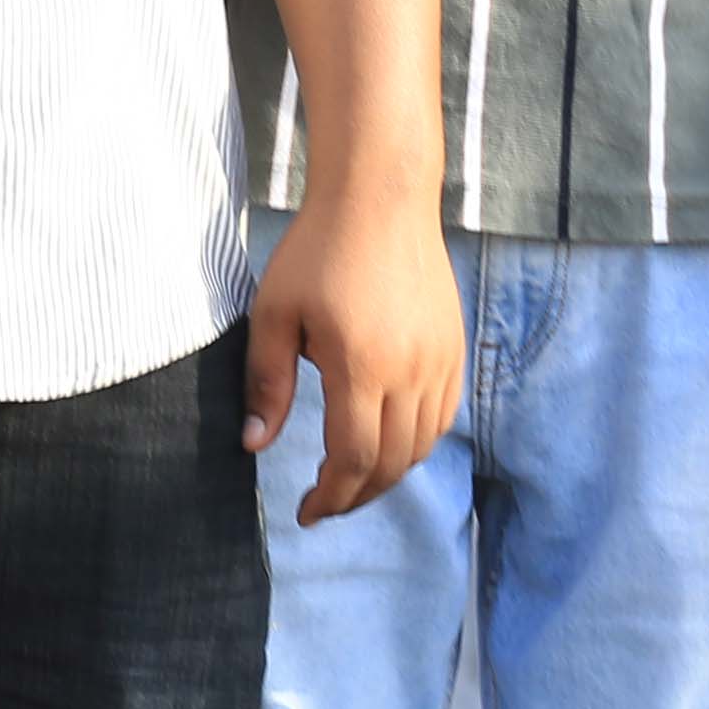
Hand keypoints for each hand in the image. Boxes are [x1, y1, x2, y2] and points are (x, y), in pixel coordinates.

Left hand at [248, 184, 461, 524]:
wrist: (381, 196)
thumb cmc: (319, 250)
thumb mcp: (274, 314)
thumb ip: (265, 384)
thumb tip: (254, 446)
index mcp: (361, 367)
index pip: (354, 460)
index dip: (331, 498)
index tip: (306, 512)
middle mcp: (410, 371)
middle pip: (393, 465)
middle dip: (357, 496)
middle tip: (325, 503)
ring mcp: (439, 360)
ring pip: (423, 445)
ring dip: (388, 474)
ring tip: (353, 478)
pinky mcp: (453, 346)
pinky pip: (443, 416)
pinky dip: (418, 443)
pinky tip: (390, 442)